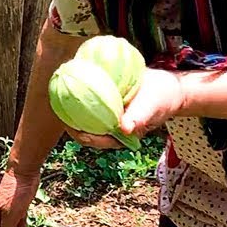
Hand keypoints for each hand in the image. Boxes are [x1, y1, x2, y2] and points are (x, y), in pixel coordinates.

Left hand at [65, 68, 186, 148]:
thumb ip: (139, 118)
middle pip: (88, 131)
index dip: (83, 136)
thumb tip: (125, 128)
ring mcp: (110, 117)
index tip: (71, 127)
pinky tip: (74, 87)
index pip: (97, 140)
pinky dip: (84, 100)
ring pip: (88, 119)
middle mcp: (113, 128)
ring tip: (60, 100)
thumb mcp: (151, 107)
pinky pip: (93, 105)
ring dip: (75, 112)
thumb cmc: (161, 99)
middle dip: (73, 125)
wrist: (168, 86)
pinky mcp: (110, 105)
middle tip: (59, 111)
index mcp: (121, 135)